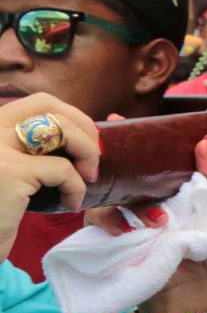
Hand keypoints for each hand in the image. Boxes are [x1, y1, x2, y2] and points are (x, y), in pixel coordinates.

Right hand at [0, 93, 99, 263]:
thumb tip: (87, 134)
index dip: (73, 116)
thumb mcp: (15, 168)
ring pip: (60, 129)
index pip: (40, 102)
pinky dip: (77, 186)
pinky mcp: (9, 173)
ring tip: (87, 178)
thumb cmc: (2, 210)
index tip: (88, 141)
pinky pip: (63, 169)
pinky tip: (71, 203)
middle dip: (84, 129)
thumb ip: (36, 148)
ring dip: (87, 153)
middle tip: (92, 159)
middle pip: (50, 106)